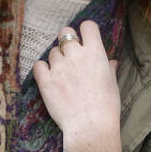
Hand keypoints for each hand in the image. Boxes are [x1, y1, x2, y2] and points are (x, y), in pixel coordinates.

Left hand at [34, 20, 120, 138]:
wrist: (91, 125)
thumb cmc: (107, 106)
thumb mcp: (112, 84)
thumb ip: (108, 69)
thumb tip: (111, 62)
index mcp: (95, 53)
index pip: (87, 26)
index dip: (86, 30)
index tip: (85, 38)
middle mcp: (76, 55)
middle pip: (65, 32)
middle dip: (67, 39)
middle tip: (70, 53)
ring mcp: (59, 67)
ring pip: (52, 51)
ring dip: (57, 58)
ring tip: (62, 73)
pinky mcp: (45, 80)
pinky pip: (38, 65)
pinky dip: (42, 69)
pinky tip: (48, 77)